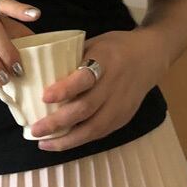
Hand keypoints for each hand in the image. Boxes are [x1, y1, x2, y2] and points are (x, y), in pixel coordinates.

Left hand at [28, 30, 167, 151]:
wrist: (151, 57)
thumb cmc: (116, 47)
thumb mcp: (95, 43)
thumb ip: (73, 59)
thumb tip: (41, 73)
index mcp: (106, 61)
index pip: (85, 78)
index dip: (65, 89)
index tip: (45, 96)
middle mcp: (115, 84)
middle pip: (86, 108)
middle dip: (58, 122)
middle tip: (35, 129)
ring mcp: (121, 104)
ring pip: (94, 128)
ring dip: (67, 139)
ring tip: (44, 143)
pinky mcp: (125, 117)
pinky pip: (100, 132)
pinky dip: (80, 140)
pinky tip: (63, 142)